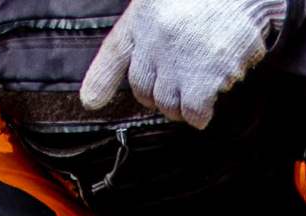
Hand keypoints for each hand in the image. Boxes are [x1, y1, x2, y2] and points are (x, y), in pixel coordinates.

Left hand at [79, 0, 280, 124]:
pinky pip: (193, 114)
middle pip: (144, 89)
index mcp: (145, 16)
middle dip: (161, 92)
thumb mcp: (165, 3)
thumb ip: (147, 29)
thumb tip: (112, 76)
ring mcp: (176, 61)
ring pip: (167, 105)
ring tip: (203, 83)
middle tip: (184, 80)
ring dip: (183, 104)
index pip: (115, 52)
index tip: (91, 101)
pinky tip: (214, 95)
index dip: (101, 80)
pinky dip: (202, 114)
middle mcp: (154, 40)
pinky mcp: (202, 79)